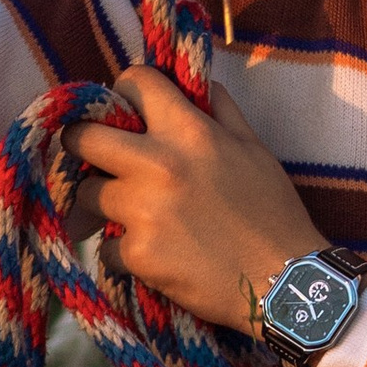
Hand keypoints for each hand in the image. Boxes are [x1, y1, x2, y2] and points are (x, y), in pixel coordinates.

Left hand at [66, 66, 323, 341]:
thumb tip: (196, 82)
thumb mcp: (255, 149)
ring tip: (130, 213)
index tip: (126, 108)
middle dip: (83, 143)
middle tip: (94, 156)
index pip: (134, 83)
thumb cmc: (273, 213)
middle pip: (83, 138)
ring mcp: (142, 211)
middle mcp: (159, 165)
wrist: (283, 284)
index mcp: (190, 132)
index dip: (126, 90)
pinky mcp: (137, 254)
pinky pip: (107, 246)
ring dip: (103, 202)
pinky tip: (153, 255)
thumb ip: (221, 109)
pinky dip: (124, 252)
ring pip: (87, 194)